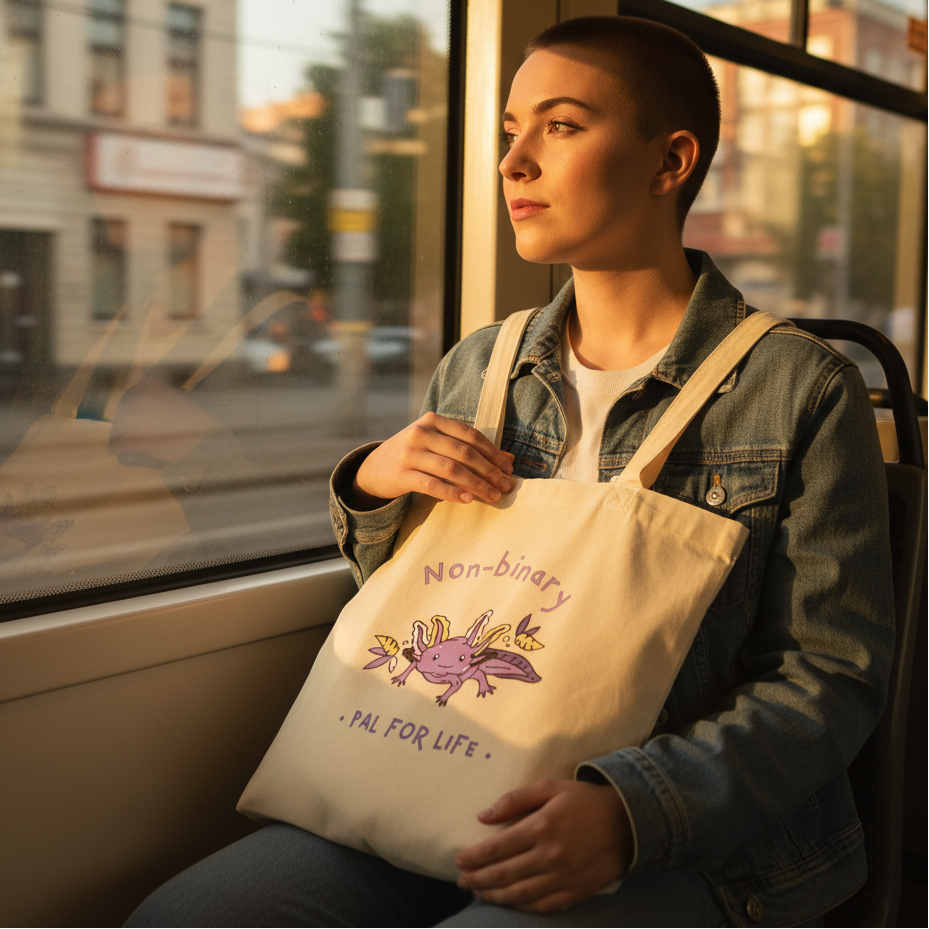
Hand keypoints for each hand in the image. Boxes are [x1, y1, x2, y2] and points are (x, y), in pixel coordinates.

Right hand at [351, 412, 514, 509]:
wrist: (373, 469)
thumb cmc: (414, 455)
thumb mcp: (436, 444)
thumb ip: (467, 447)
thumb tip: (509, 459)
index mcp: (432, 421)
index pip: (470, 435)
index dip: (493, 452)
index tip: (509, 468)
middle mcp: (420, 433)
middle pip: (464, 453)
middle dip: (489, 470)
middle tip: (505, 485)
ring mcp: (410, 454)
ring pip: (451, 469)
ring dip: (476, 484)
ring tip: (492, 496)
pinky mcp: (402, 474)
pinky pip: (433, 485)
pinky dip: (453, 493)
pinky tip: (468, 500)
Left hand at [455, 779, 632, 912]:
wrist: (628, 821)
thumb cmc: (585, 800)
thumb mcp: (550, 786)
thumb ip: (515, 799)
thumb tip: (483, 816)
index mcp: (542, 827)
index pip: (497, 848)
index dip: (474, 857)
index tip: (459, 860)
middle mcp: (550, 856)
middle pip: (504, 874)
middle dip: (477, 879)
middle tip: (461, 881)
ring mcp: (563, 877)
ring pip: (519, 894)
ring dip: (493, 895)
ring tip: (477, 892)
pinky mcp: (575, 892)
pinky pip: (541, 905)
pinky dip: (520, 906)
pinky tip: (507, 902)